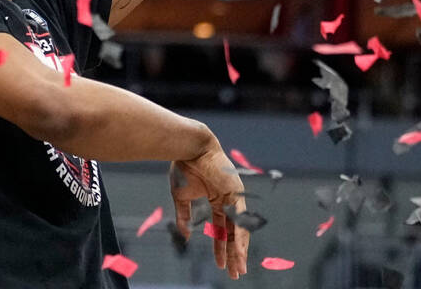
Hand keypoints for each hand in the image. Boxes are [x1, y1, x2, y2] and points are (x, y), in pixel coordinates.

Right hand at [170, 144, 248, 278]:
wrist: (188, 148)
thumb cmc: (184, 166)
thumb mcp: (181, 197)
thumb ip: (184, 216)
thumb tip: (185, 236)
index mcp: (217, 201)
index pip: (221, 230)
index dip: (221, 248)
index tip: (220, 264)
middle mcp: (228, 200)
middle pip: (233, 233)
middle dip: (233, 254)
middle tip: (235, 273)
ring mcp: (234, 196)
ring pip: (239, 229)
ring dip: (239, 250)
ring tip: (239, 268)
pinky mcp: (235, 192)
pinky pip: (239, 218)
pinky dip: (239, 235)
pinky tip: (240, 251)